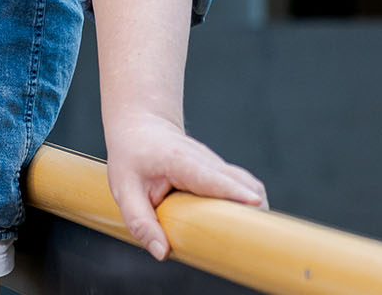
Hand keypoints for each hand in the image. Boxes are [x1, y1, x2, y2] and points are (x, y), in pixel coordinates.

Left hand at [103, 110, 266, 260]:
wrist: (141, 128)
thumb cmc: (131, 158)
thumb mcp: (124, 190)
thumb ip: (140, 222)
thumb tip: (161, 253)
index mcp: (180, 162)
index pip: (212, 177)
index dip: (234, 191)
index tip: (255, 203)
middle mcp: (205, 160)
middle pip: (242, 182)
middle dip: (254, 208)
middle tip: (257, 238)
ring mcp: (217, 165)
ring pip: (248, 184)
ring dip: (254, 209)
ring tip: (253, 237)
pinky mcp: (222, 172)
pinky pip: (244, 188)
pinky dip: (248, 205)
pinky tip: (243, 226)